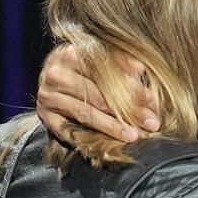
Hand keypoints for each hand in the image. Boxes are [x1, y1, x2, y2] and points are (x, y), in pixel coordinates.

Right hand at [36, 44, 160, 142]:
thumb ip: (120, 60)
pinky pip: (69, 131)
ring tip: (135, 135)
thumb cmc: (83, 67)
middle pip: (97, 94)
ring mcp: (48, 96)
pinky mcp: (45, 116)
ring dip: (113, 127)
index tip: (152, 99)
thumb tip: (141, 68)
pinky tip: (109, 144)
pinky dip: (90, 138)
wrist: (52, 78)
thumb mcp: (99, 58)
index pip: (104, 71)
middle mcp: (56, 74)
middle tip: (151, 122)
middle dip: (128, 110)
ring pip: (86, 114)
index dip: (130, 85)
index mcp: (71, 53)